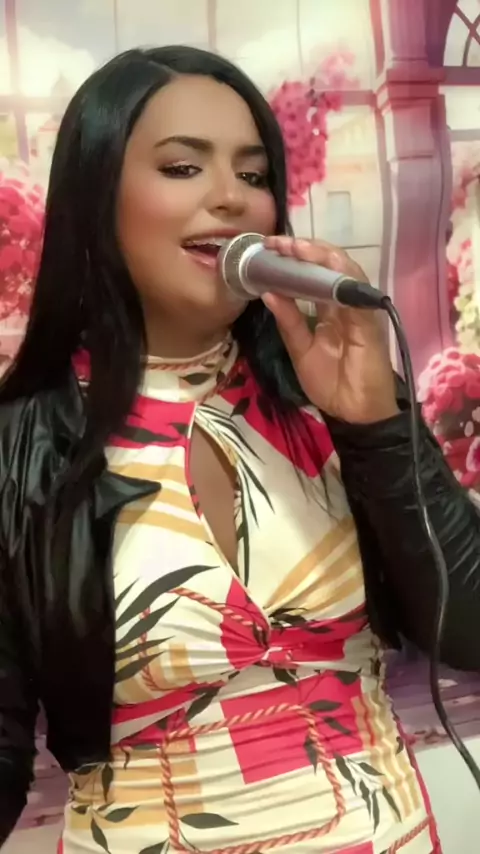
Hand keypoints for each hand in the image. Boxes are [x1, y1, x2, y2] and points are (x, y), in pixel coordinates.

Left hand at [262, 236, 398, 423]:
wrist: (354, 414)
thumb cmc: (331, 383)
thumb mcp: (301, 350)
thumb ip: (288, 321)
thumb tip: (267, 291)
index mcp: (330, 308)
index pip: (315, 274)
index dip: (295, 258)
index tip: (270, 247)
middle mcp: (346, 304)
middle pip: (331, 265)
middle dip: (306, 250)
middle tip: (279, 242)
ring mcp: (360, 311)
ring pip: (346, 272)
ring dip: (322, 257)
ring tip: (296, 248)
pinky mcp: (370, 324)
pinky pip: (357, 296)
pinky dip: (342, 280)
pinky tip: (324, 268)